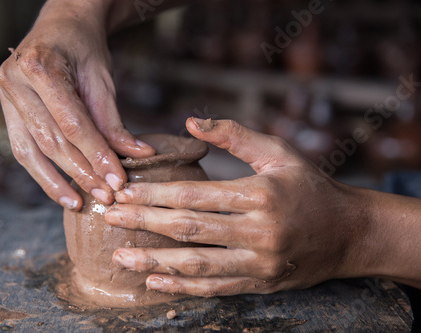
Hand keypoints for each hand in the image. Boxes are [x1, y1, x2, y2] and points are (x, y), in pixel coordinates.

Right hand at [0, 1, 154, 209]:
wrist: (60, 25)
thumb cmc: (84, 48)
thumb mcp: (103, 80)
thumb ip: (113, 122)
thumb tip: (138, 156)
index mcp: (41, 67)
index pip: (73, 124)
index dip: (96, 155)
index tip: (117, 181)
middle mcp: (15, 82)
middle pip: (51, 140)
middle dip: (82, 172)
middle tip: (106, 195)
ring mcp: (5, 95)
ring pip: (31, 150)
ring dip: (58, 181)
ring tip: (81, 203)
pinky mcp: (5, 109)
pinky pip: (22, 148)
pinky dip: (42, 173)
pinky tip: (61, 191)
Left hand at [105, 118, 368, 296]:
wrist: (348, 233)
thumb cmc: (309, 186)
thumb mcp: (278, 152)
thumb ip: (234, 136)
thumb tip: (190, 123)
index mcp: (260, 194)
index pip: (195, 195)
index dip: (155, 194)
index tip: (124, 190)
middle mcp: (259, 232)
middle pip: (189, 229)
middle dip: (144, 223)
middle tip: (110, 217)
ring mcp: (260, 263)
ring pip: (197, 265)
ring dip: (154, 261)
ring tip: (119, 256)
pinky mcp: (261, 284)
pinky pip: (215, 288)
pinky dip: (182, 287)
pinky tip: (153, 281)